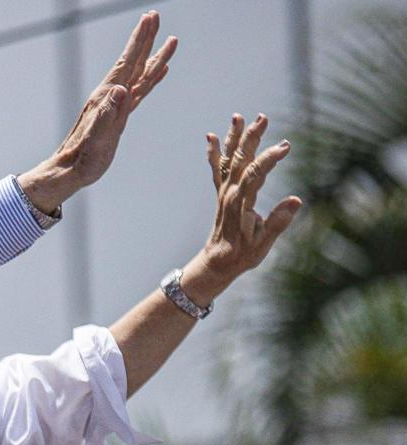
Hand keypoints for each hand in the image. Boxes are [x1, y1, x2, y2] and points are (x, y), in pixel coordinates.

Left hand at [18, 11, 175, 212]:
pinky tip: (161, 71)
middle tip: (154, 15)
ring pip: (141, 74)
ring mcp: (117, 104)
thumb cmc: (83, 158)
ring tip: (170, 39)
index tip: (149, 19)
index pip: (127, 62)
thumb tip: (121, 89)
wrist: (70, 170)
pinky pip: (141, 90)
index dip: (139, 40)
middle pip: (134, 61)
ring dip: (154, 55)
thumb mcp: (97, 137)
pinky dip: (153, 78)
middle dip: (145, 38)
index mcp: (107, 97)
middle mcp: (112, 96)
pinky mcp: (121, 114)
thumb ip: (109, 113)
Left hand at [182, 114, 302, 301]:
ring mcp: (224, 193)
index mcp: (241, 204)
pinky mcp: (222, 194)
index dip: (269, 159)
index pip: (255, 175)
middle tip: (262, 117)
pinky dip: (214, 153)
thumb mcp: (263, 243)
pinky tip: (212, 137)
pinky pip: (217, 170)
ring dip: (234, 138)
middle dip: (251, 138)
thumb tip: (296, 200)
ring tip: (238, 117)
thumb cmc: (242, 255)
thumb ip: (278, 222)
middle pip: (240, 160)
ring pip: (229, 160)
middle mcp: (230, 194)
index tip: (285, 146)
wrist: (216, 263)